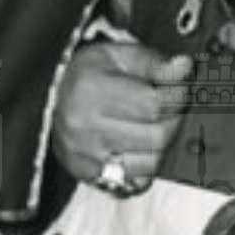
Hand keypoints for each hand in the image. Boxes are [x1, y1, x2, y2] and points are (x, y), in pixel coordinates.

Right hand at [53, 41, 192, 187]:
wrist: (51, 99)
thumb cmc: (86, 75)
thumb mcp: (118, 56)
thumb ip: (153, 62)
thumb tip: (183, 67)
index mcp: (91, 90)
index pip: (154, 104)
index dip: (177, 96)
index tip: (179, 88)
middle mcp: (85, 126)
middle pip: (156, 136)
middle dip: (173, 121)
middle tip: (169, 108)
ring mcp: (86, 155)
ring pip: (150, 162)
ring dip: (162, 144)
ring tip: (153, 125)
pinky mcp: (89, 174)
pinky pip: (135, 179)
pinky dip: (145, 164)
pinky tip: (138, 145)